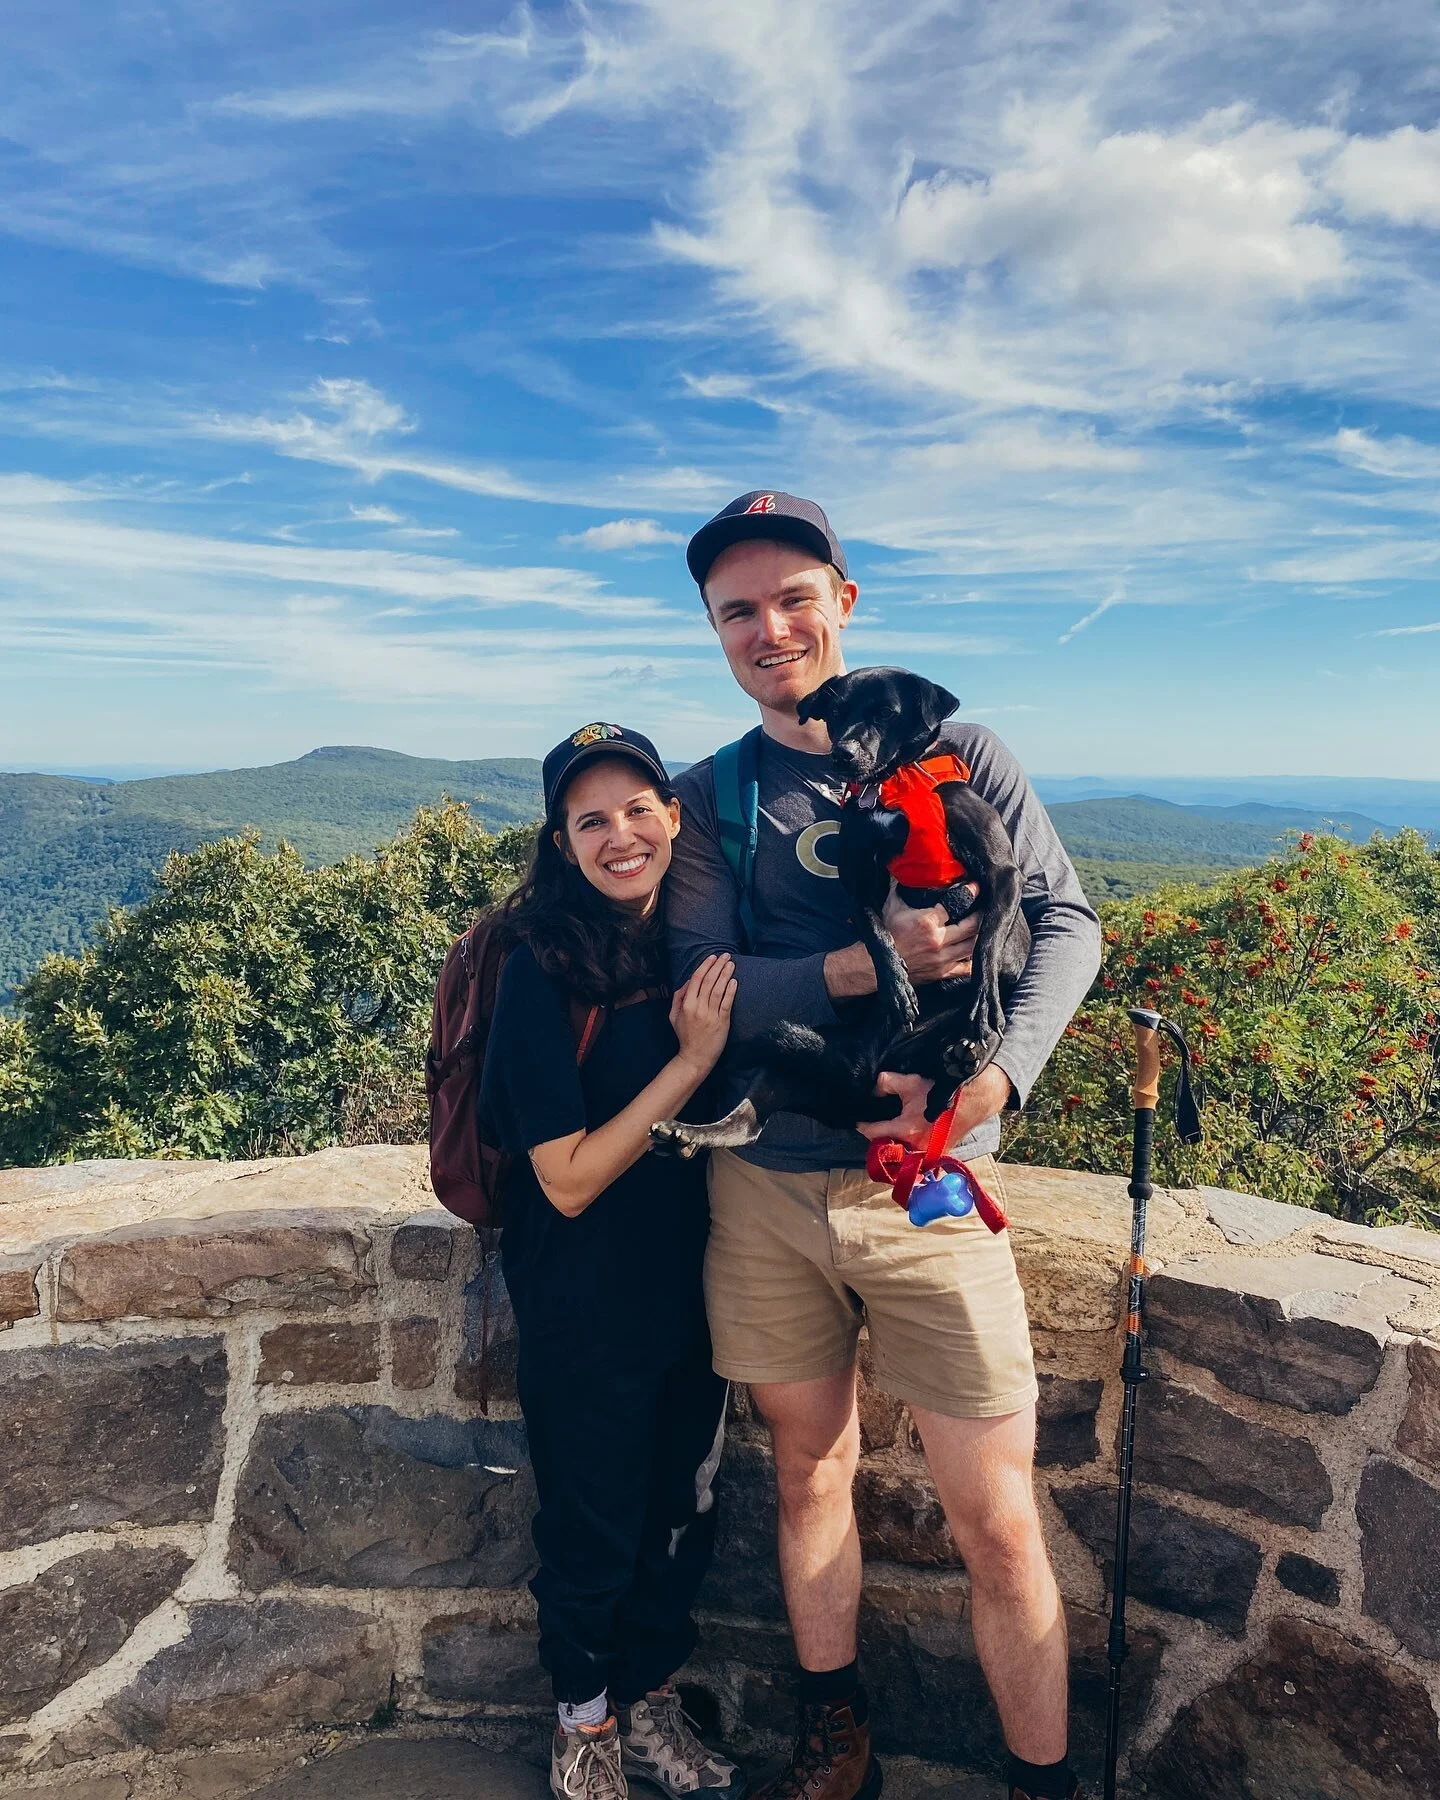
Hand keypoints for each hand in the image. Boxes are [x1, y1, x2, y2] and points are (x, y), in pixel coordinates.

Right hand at [669, 954, 735, 1077]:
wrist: (695, 1056)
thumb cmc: (684, 1035)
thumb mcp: (673, 1016)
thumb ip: (678, 997)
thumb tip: (688, 982)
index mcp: (686, 1004)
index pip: (696, 979)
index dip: (705, 966)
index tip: (712, 957)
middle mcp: (698, 1007)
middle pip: (709, 981)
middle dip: (718, 966)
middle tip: (726, 955)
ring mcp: (711, 1015)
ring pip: (718, 990)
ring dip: (725, 974)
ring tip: (731, 964)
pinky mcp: (722, 1022)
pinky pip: (727, 1003)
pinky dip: (730, 991)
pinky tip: (734, 981)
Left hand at [856, 1062, 1013, 1149]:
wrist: (974, 1100)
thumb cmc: (942, 1091)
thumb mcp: (911, 1082)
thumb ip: (886, 1084)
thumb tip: (873, 1089)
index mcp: (905, 1130)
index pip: (872, 1132)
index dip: (863, 1123)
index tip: (858, 1118)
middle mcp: (915, 1147)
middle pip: (885, 1146)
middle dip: (879, 1136)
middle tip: (876, 1123)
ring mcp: (926, 1154)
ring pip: (901, 1153)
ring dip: (894, 1144)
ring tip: (890, 1130)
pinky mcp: (936, 1156)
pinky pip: (916, 1156)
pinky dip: (909, 1148)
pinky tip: (908, 1136)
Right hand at [883, 883, 981, 984]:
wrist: (875, 965)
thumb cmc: (884, 935)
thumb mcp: (891, 907)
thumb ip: (899, 887)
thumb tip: (899, 868)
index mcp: (927, 921)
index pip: (956, 904)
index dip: (970, 893)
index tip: (977, 886)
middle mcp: (938, 940)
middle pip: (972, 926)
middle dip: (981, 914)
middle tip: (986, 906)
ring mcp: (942, 959)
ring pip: (972, 946)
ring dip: (980, 935)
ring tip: (983, 927)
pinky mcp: (941, 973)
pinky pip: (965, 968)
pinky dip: (973, 961)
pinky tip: (975, 953)